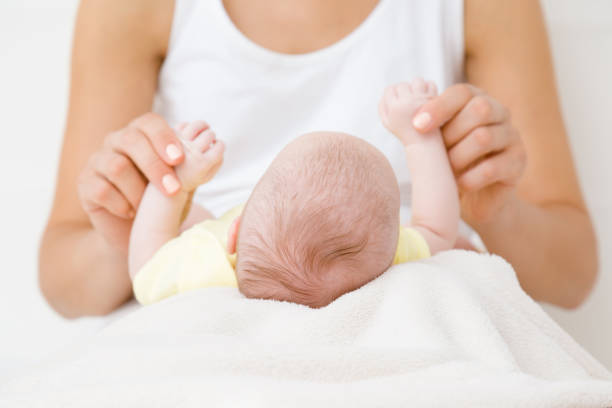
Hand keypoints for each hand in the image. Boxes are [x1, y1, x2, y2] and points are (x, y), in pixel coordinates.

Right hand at [77, 112, 185, 251]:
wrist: (133, 231)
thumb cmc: (160, 202)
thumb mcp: (181, 184)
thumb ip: (193, 167)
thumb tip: (217, 148)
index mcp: (141, 135)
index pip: (150, 122)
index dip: (164, 137)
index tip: (179, 159)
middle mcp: (116, 142)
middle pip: (131, 140)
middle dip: (155, 166)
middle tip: (172, 189)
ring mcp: (97, 161)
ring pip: (116, 166)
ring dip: (138, 190)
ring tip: (148, 208)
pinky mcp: (85, 184)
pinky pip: (101, 189)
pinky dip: (121, 203)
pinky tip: (132, 213)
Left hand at [174, 121, 224, 191]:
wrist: (165, 181)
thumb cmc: (191, 176)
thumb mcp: (208, 175)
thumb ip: (218, 160)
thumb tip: (217, 141)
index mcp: (201, 164)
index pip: (220, 145)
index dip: (220, 145)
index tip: (217, 147)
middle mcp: (190, 152)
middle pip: (210, 134)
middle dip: (212, 136)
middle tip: (209, 141)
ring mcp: (179, 142)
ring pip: (198, 125)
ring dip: (204, 127)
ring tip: (203, 132)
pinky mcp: (169, 136)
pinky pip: (185, 124)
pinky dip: (190, 127)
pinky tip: (191, 134)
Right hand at [379, 79, 439, 145]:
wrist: (424, 144)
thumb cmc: (405, 133)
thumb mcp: (388, 123)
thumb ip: (383, 106)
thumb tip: (387, 91)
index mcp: (394, 108)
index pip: (390, 89)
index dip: (394, 93)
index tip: (399, 99)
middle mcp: (407, 103)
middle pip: (402, 85)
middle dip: (405, 90)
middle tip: (410, 99)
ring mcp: (421, 100)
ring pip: (417, 81)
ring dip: (417, 86)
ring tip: (419, 95)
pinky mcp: (434, 100)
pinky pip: (430, 84)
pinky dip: (429, 88)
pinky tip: (428, 97)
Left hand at [411, 84, 526, 223]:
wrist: (475, 198)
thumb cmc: (450, 164)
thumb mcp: (434, 143)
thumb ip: (420, 126)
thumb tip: (392, 110)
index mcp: (476, 101)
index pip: (461, 92)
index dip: (438, 106)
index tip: (417, 125)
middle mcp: (499, 113)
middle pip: (480, 108)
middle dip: (450, 134)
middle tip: (438, 156)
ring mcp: (512, 137)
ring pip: (483, 138)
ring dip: (457, 157)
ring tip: (448, 172)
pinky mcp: (518, 163)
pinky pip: (492, 167)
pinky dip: (469, 179)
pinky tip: (460, 185)